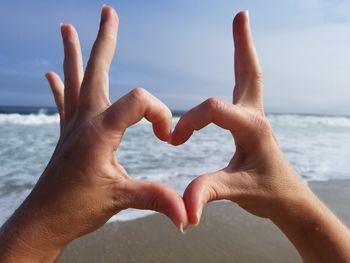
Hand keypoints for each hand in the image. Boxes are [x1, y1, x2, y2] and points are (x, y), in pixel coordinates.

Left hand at [0, 6, 186, 261]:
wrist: (43, 221)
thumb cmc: (76, 209)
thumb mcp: (121, 199)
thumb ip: (156, 199)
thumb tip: (187, 215)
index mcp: (99, 132)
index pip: (138, 102)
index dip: (160, 114)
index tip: (166, 137)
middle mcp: (84, 122)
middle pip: (96, 72)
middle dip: (104, 41)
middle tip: (108, 13)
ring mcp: (72, 126)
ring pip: (75, 81)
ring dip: (74, 54)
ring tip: (66, 28)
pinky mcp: (67, 135)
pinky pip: (64, 102)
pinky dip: (59, 85)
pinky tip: (51, 74)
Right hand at [172, 11, 349, 261]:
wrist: (290, 201)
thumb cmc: (268, 194)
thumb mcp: (237, 191)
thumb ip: (209, 193)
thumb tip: (186, 208)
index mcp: (252, 128)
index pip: (213, 110)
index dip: (189, 122)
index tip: (175, 139)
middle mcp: (256, 117)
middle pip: (248, 73)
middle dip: (242, 45)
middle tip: (241, 15)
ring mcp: (255, 118)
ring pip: (248, 78)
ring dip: (242, 53)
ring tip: (240, 26)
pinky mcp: (251, 124)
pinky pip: (242, 93)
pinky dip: (238, 74)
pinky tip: (234, 71)